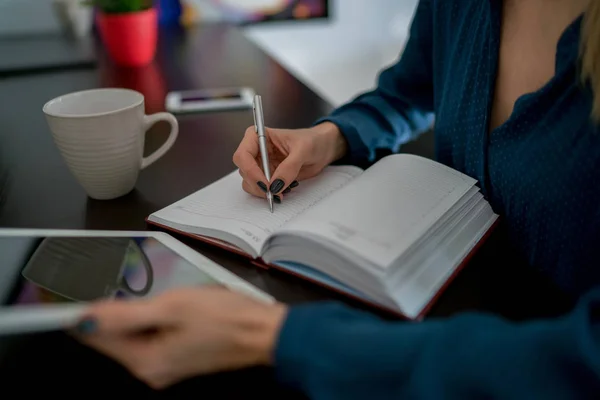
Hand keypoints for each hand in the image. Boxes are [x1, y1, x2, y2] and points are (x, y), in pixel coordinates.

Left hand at [73, 287, 286, 388]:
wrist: (262, 330)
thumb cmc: (224, 318)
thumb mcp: (171, 307)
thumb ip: (124, 315)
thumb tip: (85, 319)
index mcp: (145, 361)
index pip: (96, 338)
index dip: (82, 313)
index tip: (74, 292)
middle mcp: (151, 369)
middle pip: (114, 337)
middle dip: (116, 310)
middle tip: (137, 287)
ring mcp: (165, 365)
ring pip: (133, 334)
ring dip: (137, 312)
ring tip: (164, 295)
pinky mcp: (177, 356)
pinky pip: (151, 335)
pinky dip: (153, 318)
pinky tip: (173, 305)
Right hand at [232, 122, 346, 198]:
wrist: (322, 149)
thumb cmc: (313, 141)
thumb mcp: (303, 150)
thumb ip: (289, 167)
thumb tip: (276, 185)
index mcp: (258, 136)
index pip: (243, 155)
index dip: (251, 171)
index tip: (266, 184)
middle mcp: (256, 150)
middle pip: (244, 171)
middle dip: (257, 184)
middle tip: (275, 193)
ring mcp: (260, 165)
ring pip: (250, 183)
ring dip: (264, 191)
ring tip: (284, 191)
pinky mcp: (268, 176)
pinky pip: (261, 189)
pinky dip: (270, 194)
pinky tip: (285, 190)